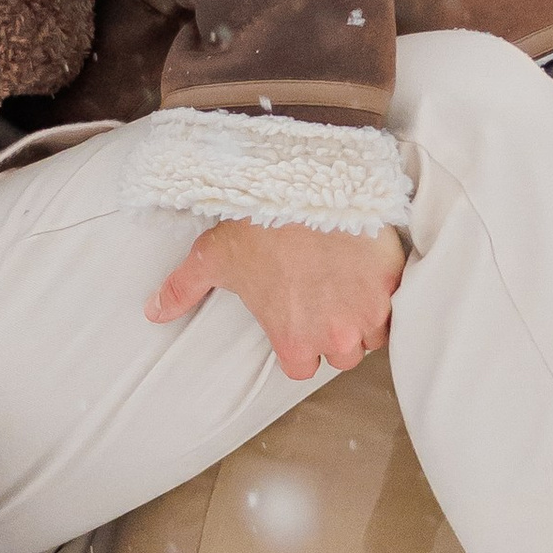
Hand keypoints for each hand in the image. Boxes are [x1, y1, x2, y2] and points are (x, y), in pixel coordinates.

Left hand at [146, 218, 404, 377]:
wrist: (303, 185)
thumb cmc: (256, 223)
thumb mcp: (212, 257)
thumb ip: (183, 290)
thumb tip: (152, 312)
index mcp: (292, 338)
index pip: (301, 368)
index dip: (300, 344)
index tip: (300, 320)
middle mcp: (333, 334)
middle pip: (344, 355)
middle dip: (338, 334)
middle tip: (327, 299)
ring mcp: (368, 310)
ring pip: (375, 333)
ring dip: (367, 316)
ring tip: (351, 285)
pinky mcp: (393, 282)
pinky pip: (400, 302)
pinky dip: (391, 291)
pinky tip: (374, 270)